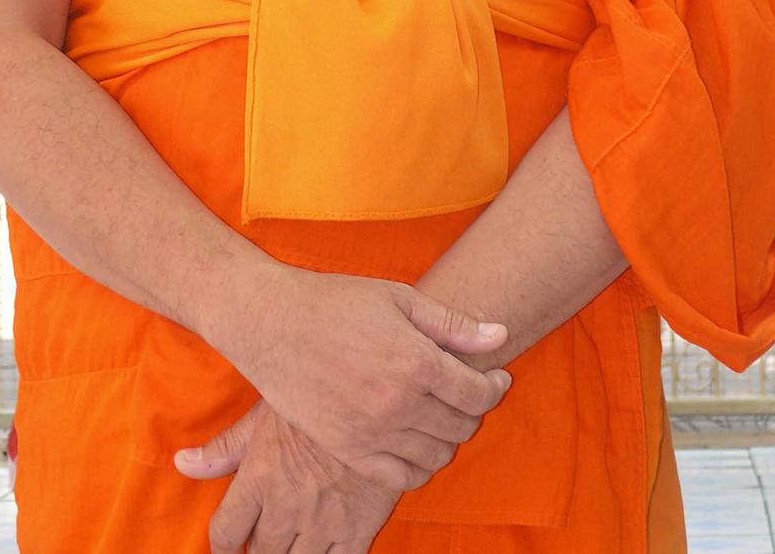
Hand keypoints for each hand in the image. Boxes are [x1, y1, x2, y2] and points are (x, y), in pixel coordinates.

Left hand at [180, 403, 401, 553]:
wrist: (377, 391)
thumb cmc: (318, 395)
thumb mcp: (266, 412)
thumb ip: (225, 447)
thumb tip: (182, 463)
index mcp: (261, 477)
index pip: (226, 533)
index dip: (223, 547)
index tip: (229, 547)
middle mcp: (288, 506)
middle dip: (258, 551)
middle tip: (264, 539)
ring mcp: (324, 521)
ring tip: (293, 543)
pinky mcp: (359, 528)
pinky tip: (324, 550)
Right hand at [213, 265, 510, 490]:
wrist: (275, 325)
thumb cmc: (338, 303)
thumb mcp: (400, 298)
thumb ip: (452, 323)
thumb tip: (500, 334)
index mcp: (416, 361)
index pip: (477, 393)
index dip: (494, 386)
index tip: (496, 378)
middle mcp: (399, 403)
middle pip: (461, 426)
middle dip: (473, 410)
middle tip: (467, 393)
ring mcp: (373, 432)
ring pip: (436, 454)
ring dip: (449, 438)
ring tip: (442, 416)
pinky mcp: (350, 450)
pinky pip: (401, 477)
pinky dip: (420, 466)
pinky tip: (418, 444)